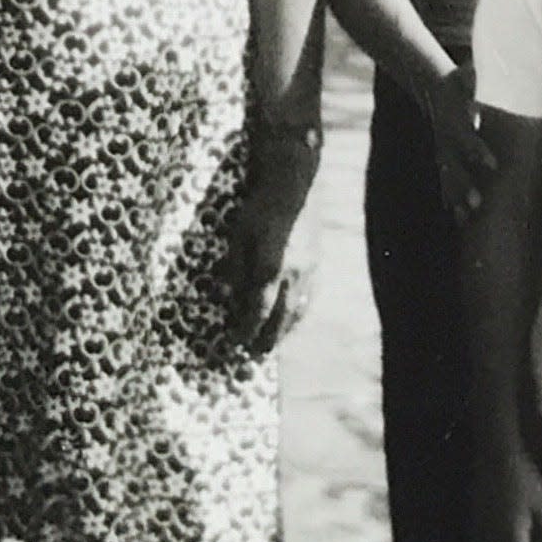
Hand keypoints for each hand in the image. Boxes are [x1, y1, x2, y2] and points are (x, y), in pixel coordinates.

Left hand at [225, 163, 318, 354]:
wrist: (295, 187)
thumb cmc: (260, 208)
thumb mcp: (238, 235)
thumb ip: (234, 268)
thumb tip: (225, 297)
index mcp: (271, 268)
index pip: (258, 310)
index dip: (246, 329)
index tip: (235, 342)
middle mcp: (293, 275)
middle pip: (281, 317)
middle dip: (267, 338)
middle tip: (254, 354)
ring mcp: (309, 271)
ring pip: (298, 311)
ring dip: (284, 331)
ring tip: (273, 344)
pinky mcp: (317, 264)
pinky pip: (309, 298)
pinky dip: (299, 315)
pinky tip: (292, 320)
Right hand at [424, 63, 495, 221]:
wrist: (433, 88)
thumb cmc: (458, 81)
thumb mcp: (465, 74)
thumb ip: (472, 73)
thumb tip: (479, 64)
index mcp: (454, 122)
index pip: (465, 139)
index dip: (476, 152)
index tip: (492, 165)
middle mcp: (447, 141)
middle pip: (455, 166)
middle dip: (465, 185)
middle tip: (479, 202)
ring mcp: (443, 151)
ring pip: (449, 178)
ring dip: (457, 198)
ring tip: (467, 217)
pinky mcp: (444, 159)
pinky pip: (446, 182)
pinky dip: (451, 200)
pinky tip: (459, 221)